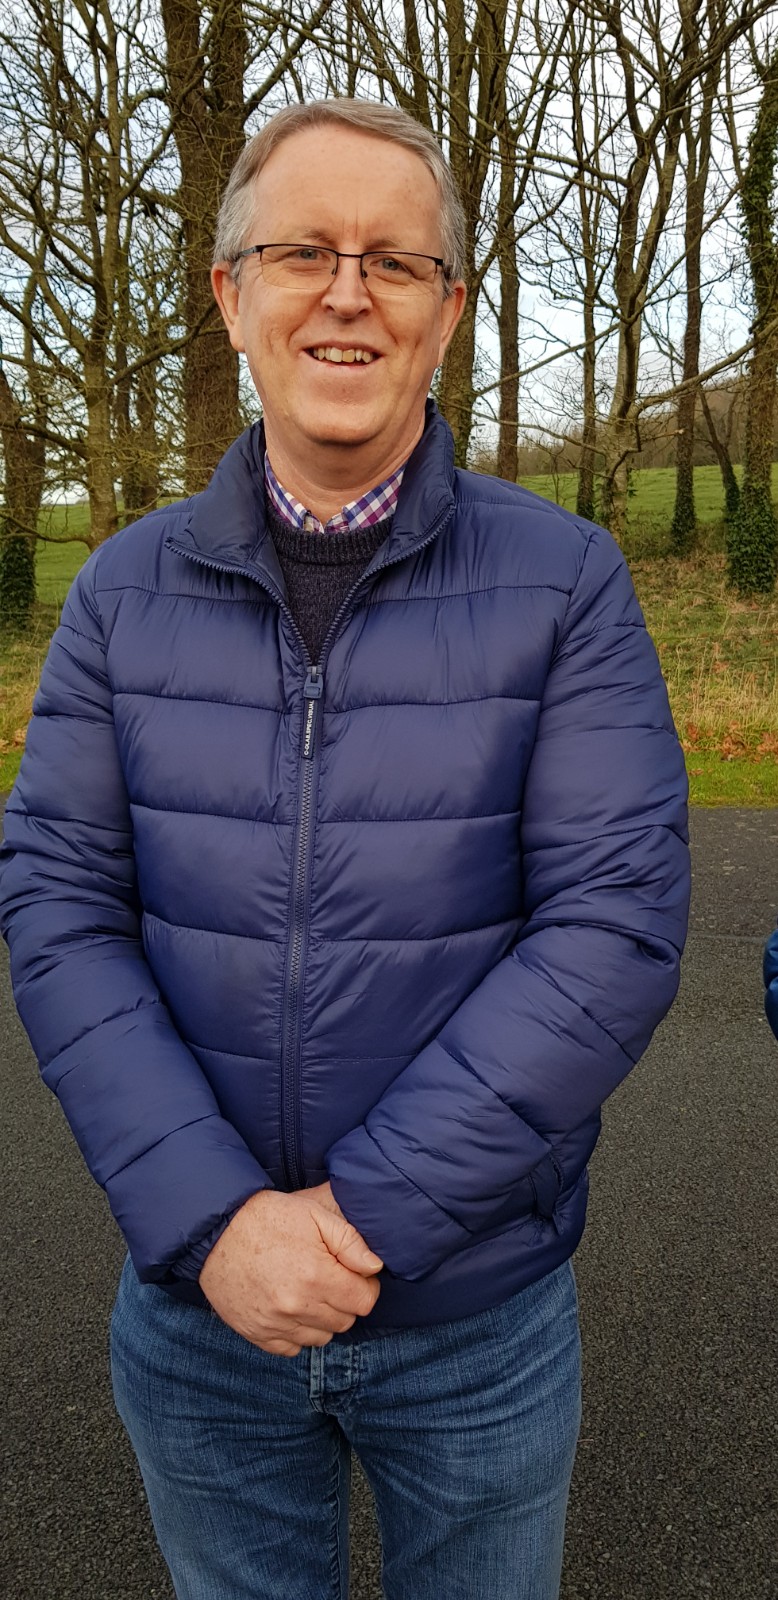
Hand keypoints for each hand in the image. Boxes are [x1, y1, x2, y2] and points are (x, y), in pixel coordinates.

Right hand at [199, 1187, 382, 1356]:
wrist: (215, 1231)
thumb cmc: (267, 1218)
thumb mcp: (313, 1215)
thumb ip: (350, 1241)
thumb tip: (375, 1267)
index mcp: (316, 1276)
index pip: (364, 1301)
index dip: (364, 1286)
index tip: (352, 1274)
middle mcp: (297, 1306)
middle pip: (345, 1322)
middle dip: (343, 1301)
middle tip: (328, 1278)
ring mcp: (275, 1324)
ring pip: (321, 1338)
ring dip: (321, 1319)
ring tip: (307, 1292)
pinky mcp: (256, 1334)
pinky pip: (291, 1349)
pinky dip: (296, 1333)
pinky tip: (289, 1308)